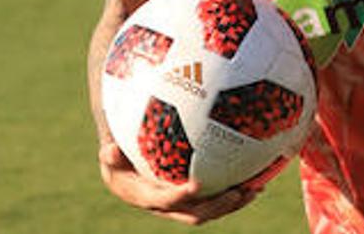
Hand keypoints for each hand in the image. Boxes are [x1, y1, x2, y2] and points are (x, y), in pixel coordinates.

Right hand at [98, 141, 259, 224]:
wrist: (123, 166)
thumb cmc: (117, 153)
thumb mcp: (109, 154)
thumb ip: (110, 153)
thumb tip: (110, 149)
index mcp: (145, 197)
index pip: (164, 201)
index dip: (180, 196)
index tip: (196, 186)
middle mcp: (165, 206)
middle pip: (195, 213)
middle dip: (217, 206)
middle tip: (237, 192)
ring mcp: (181, 204)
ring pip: (210, 209)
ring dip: (232, 202)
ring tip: (254, 189)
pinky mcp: (194, 198)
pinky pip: (216, 198)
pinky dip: (234, 192)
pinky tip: (254, 179)